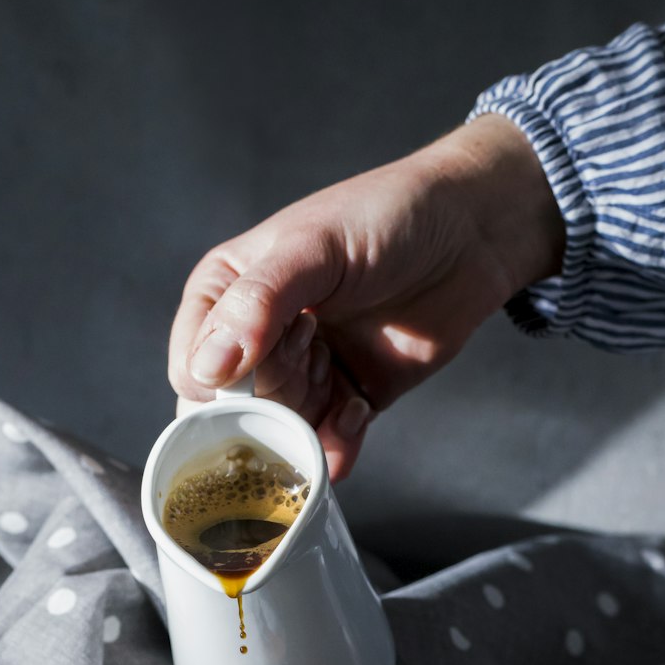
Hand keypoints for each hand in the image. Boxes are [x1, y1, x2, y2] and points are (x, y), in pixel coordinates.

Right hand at [168, 113, 564, 480]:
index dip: (223, 384)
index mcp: (226, 295)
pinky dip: (338, 444)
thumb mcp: (312, 249)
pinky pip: (326, 447)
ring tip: (339, 372)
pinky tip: (358, 407)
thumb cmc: (386, 217)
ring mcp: (303, 373)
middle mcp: (256, 339)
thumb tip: (207, 370)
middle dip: (274, 400)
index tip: (269, 355)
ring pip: (278, 437)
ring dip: (308, 420)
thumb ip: (256, 306)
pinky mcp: (347, 399)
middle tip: (314, 353)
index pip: (192, 369)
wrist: (471, 234)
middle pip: (234, 414)